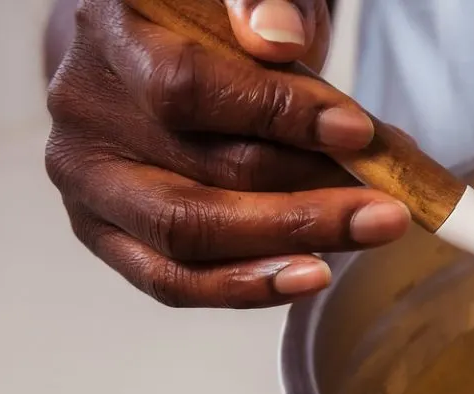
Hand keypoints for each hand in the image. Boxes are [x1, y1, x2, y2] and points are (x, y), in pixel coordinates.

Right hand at [45, 0, 408, 306]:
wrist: (166, 49)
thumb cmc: (216, 21)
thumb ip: (263, 0)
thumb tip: (279, 37)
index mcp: (110, 33)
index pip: (186, 88)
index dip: (277, 114)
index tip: (357, 133)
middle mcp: (86, 110)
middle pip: (197, 177)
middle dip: (307, 196)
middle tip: (387, 207)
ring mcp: (89, 180)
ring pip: (187, 236)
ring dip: (289, 243)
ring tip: (367, 233)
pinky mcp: (106, 233)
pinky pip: (173, 281)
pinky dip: (249, 285)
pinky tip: (312, 273)